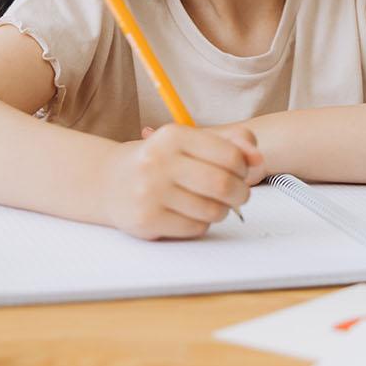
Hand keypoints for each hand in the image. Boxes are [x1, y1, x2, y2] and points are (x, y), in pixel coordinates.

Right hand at [104, 123, 260, 239]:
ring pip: (212, 211)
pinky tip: (190, 214)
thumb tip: (257, 158)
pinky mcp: (147, 220)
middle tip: (238, 195)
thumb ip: (230, 142)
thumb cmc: (158, 160)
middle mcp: (159, 162)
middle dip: (239, 194)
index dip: (244, 169)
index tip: (240, 173)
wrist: (108, 181)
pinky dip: (201, 224)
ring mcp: (150, 193)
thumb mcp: (189, 141)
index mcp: (173, 136)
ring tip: (212, 204)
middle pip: (223, 185)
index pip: (230, 156)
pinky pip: (195, 229)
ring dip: (221, 211)